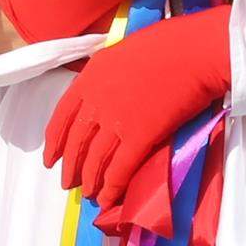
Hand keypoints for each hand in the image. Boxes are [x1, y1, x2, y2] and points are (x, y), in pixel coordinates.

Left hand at [44, 7, 234, 225]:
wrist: (195, 52)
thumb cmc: (168, 44)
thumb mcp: (121, 53)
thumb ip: (105, 76)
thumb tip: (102, 93)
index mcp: (89, 78)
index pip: (61, 117)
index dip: (54, 142)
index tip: (50, 158)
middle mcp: (96, 100)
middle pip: (76, 142)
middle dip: (71, 167)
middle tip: (69, 183)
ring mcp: (116, 120)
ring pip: (95, 159)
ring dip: (91, 181)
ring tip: (90, 195)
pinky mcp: (140, 136)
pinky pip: (119, 169)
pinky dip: (112, 188)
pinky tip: (109, 200)